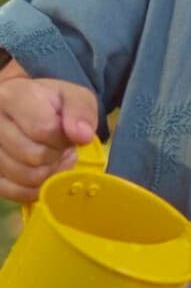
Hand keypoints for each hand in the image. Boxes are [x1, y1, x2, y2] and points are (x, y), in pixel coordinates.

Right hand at [0, 67, 99, 203]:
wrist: (25, 108)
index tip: (66, 134)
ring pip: (24, 176)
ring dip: (48, 173)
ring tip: (51, 157)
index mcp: (12, 97)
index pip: (43, 129)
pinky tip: (41, 173)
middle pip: (34, 156)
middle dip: (56, 156)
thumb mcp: (74, 97)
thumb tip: (82, 136)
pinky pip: (12, 190)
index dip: (63, 138)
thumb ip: (81, 111)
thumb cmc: (51, 103)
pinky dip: (33, 188)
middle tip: (60, 148)